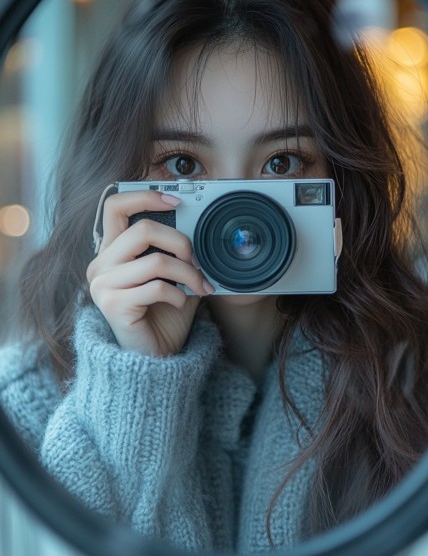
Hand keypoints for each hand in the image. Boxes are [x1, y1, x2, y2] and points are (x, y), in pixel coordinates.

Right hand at [86, 190, 214, 356]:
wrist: (155, 358)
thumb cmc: (164, 314)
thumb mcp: (173, 275)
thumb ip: (175, 250)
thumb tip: (198, 223)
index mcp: (111, 251)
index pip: (115, 206)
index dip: (145, 196)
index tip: (177, 200)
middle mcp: (100, 264)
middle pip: (142, 229)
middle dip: (180, 241)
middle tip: (196, 259)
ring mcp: (102, 285)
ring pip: (155, 260)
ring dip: (187, 273)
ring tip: (198, 285)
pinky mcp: (112, 305)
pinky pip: (155, 287)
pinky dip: (178, 295)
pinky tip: (180, 303)